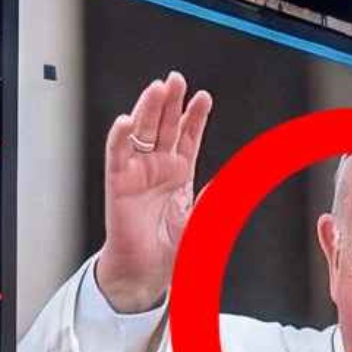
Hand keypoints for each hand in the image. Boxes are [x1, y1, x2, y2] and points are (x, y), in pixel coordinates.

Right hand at [96, 72, 213, 314]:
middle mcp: (157, 168)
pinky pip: (117, 155)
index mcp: (178, 173)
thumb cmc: (169, 248)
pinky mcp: (118, 183)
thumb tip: (234, 182)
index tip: (204, 97)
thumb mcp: (202, 220)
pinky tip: (128, 121)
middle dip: (170, 103)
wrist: (146, 271)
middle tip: (177, 79)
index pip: (187, 137)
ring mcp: (136, 172)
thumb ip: (216, 199)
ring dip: (148, 110)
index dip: (194, 117)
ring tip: (157, 89)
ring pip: (142, 133)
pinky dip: (120, 137)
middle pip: (164, 127)